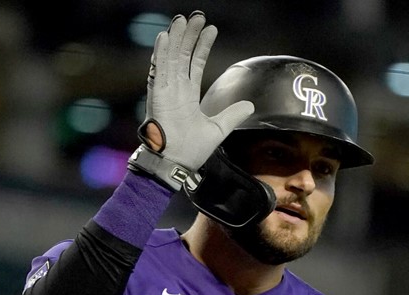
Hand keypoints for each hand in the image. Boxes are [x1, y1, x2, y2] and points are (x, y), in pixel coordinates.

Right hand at [130, 11, 253, 187]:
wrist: (177, 163)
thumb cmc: (192, 150)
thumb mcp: (219, 129)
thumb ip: (233, 115)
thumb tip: (250, 105)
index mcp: (188, 96)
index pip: (195, 64)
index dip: (203, 46)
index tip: (210, 30)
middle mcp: (176, 90)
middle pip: (183, 56)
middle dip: (190, 36)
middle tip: (197, 17)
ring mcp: (166, 91)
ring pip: (171, 58)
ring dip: (176, 39)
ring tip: (182, 20)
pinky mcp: (158, 95)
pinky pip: (159, 70)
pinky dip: (161, 54)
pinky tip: (165, 37)